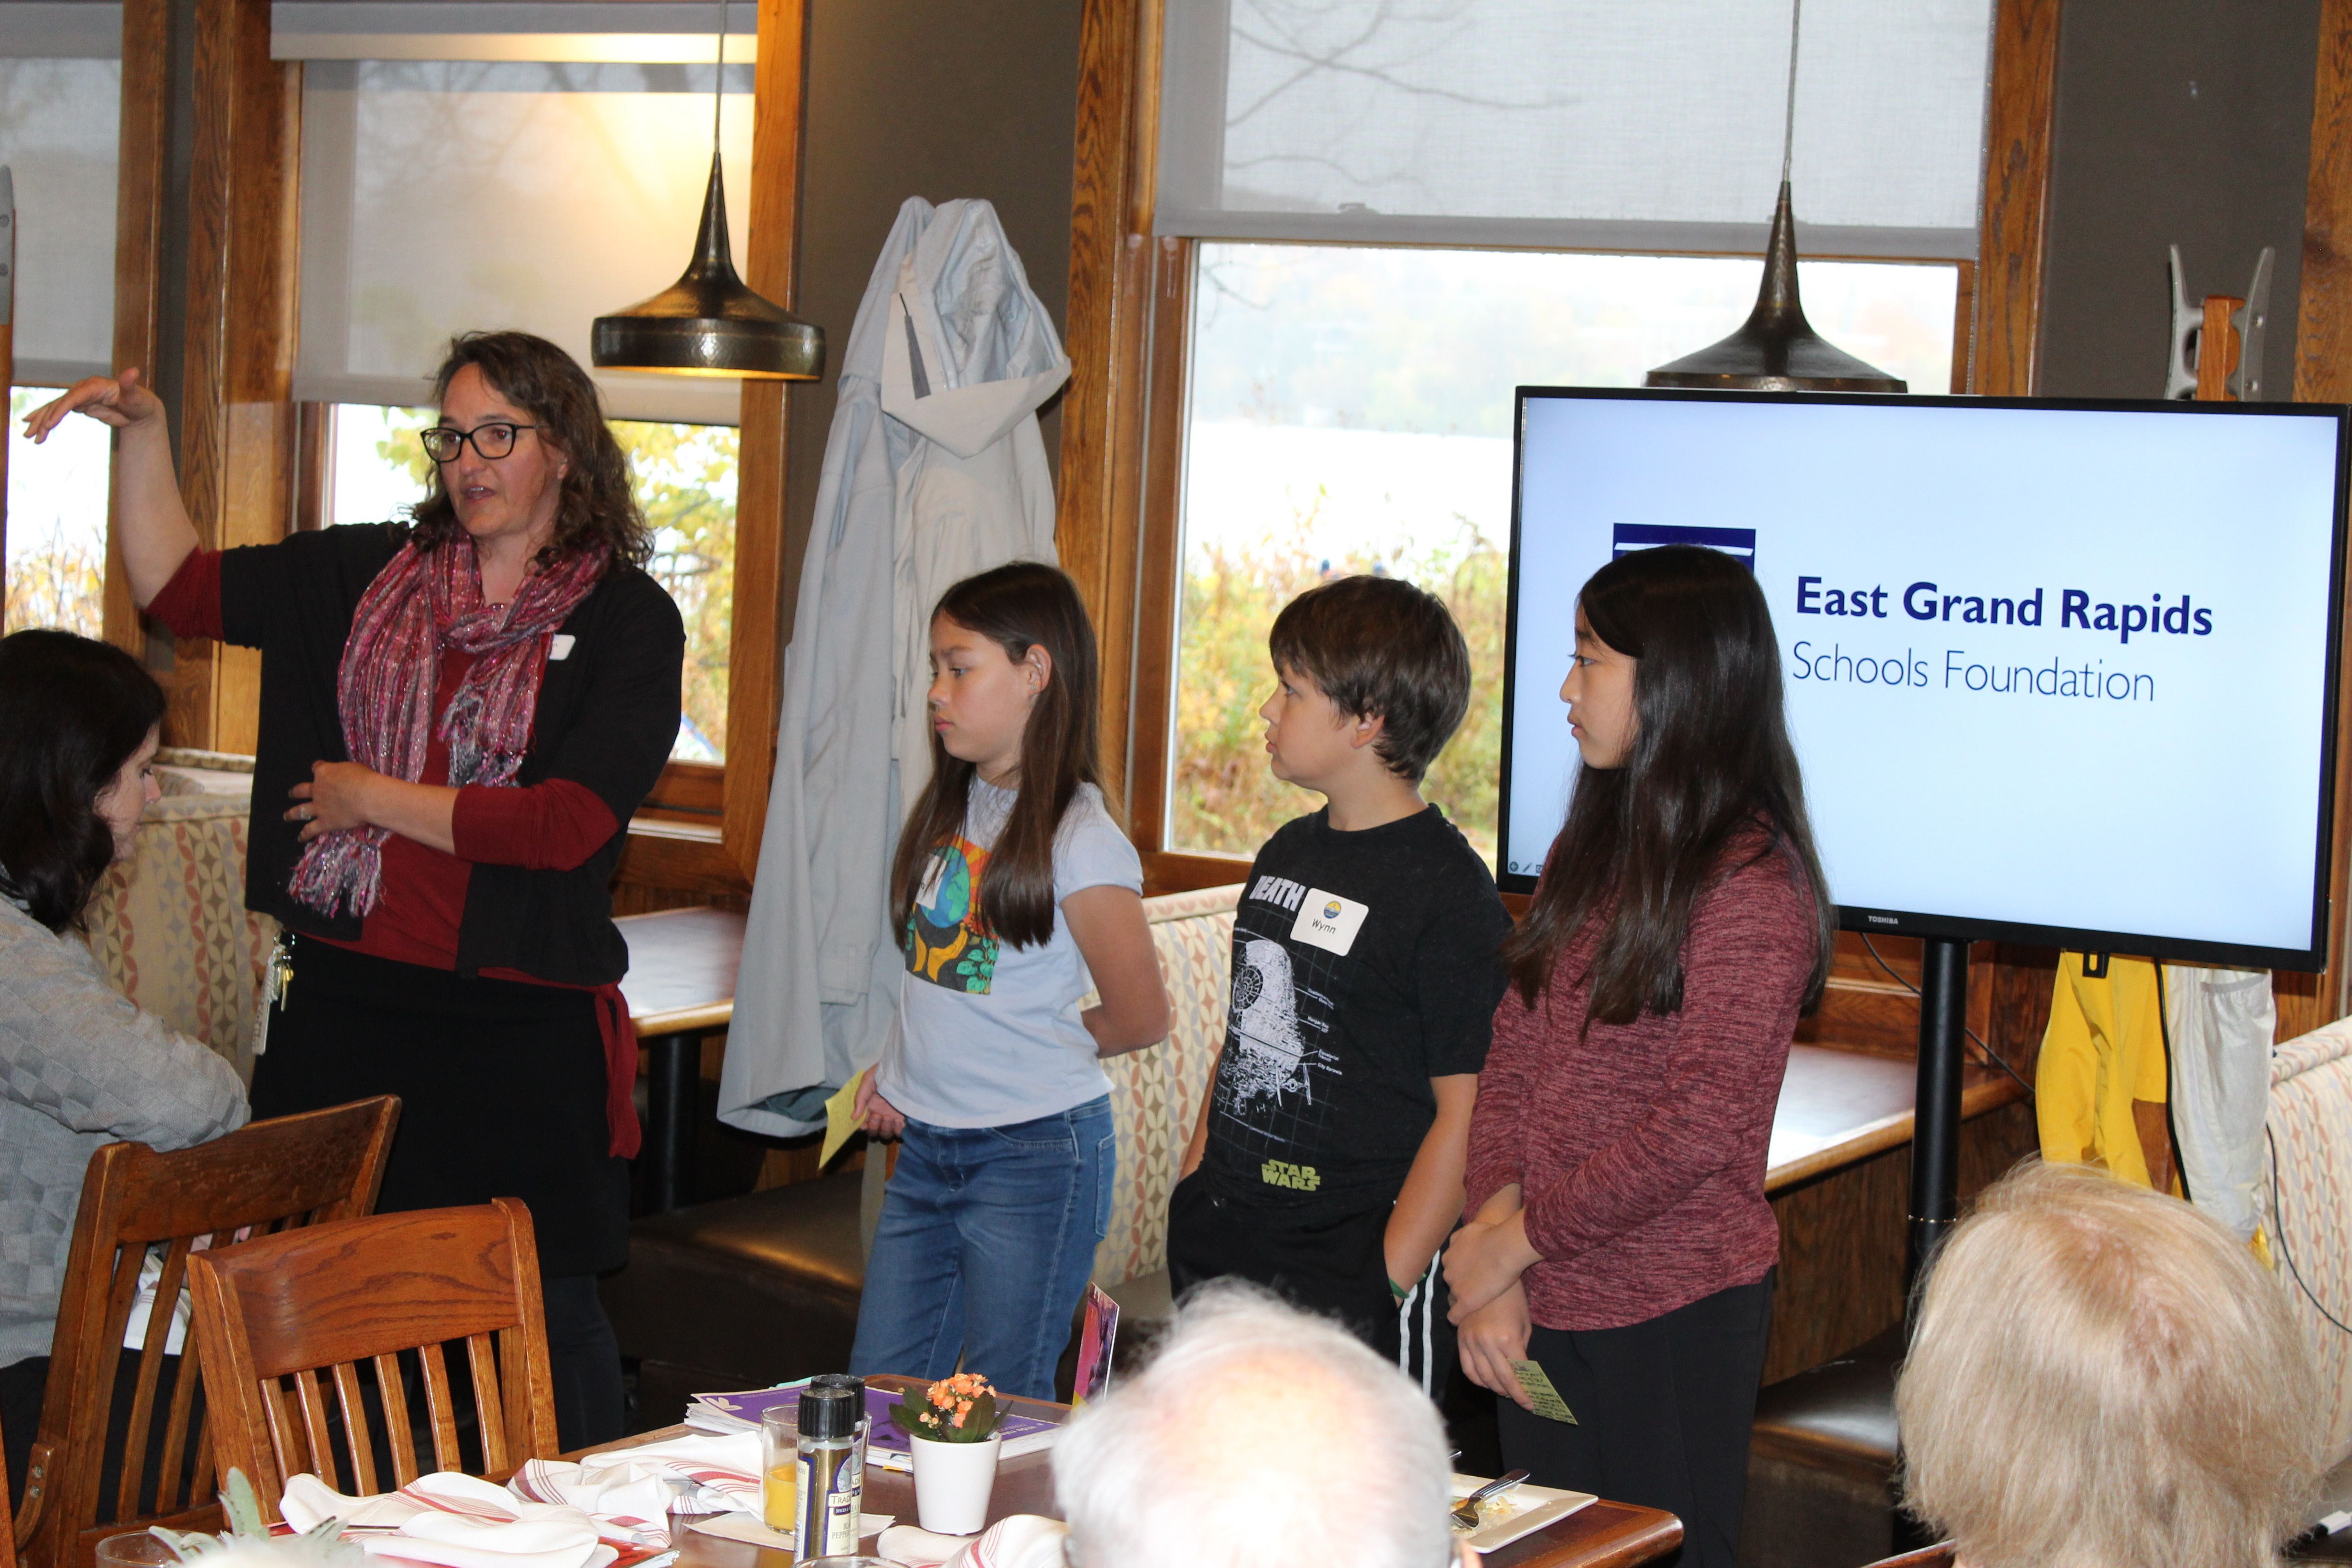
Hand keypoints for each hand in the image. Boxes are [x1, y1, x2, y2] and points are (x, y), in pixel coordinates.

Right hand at [23, 369, 165, 441]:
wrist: (141, 408)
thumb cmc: (140, 402)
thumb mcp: (137, 397)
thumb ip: (130, 385)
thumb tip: (133, 371)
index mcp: (94, 386)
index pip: (73, 398)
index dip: (60, 410)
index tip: (49, 423)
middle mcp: (83, 390)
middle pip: (59, 403)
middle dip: (44, 418)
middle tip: (32, 434)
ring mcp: (80, 397)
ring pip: (55, 408)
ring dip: (41, 421)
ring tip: (29, 436)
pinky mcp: (80, 405)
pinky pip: (59, 412)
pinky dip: (47, 419)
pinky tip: (36, 427)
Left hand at [287, 761, 381, 842]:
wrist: (367, 797)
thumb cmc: (365, 779)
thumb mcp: (353, 768)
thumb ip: (345, 774)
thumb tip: (347, 778)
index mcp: (324, 773)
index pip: (317, 767)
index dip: (318, 768)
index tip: (319, 769)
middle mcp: (317, 789)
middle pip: (301, 790)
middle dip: (295, 792)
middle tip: (291, 794)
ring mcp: (318, 807)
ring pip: (300, 810)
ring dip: (292, 813)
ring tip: (286, 816)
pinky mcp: (324, 822)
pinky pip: (311, 829)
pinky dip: (304, 834)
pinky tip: (300, 838)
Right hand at [854, 1071, 904, 1136]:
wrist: (905, 1068)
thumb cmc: (884, 1071)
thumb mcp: (868, 1080)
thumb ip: (860, 1098)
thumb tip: (853, 1117)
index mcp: (870, 1106)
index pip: (863, 1123)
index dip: (863, 1126)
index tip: (864, 1124)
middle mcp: (880, 1113)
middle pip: (873, 1131)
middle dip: (874, 1126)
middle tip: (878, 1115)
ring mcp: (893, 1117)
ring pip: (885, 1133)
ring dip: (885, 1128)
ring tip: (889, 1117)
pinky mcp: (905, 1119)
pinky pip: (899, 1132)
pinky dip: (897, 1130)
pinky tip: (898, 1120)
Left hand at [1443, 1215, 1538, 1322]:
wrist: (1504, 1248)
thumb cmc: (1493, 1235)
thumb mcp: (1470, 1230)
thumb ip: (1461, 1238)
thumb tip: (1462, 1239)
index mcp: (1448, 1256)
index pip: (1451, 1269)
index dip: (1462, 1272)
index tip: (1473, 1274)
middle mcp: (1448, 1271)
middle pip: (1451, 1282)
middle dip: (1462, 1284)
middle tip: (1477, 1286)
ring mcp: (1455, 1287)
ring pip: (1453, 1297)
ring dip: (1462, 1298)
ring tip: (1476, 1301)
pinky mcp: (1465, 1301)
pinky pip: (1454, 1315)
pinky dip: (1457, 1317)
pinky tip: (1462, 1320)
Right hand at [1456, 1283, 1533, 1408]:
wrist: (1488, 1276)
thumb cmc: (1513, 1299)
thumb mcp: (1525, 1325)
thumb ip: (1522, 1352)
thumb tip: (1522, 1375)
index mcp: (1507, 1339)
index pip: (1518, 1375)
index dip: (1525, 1392)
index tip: (1531, 1403)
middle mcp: (1487, 1343)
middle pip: (1501, 1380)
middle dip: (1513, 1394)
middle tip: (1521, 1400)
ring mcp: (1471, 1341)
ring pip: (1483, 1378)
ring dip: (1496, 1389)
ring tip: (1505, 1391)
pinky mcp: (1460, 1339)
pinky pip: (1467, 1368)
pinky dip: (1477, 1380)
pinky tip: (1487, 1381)